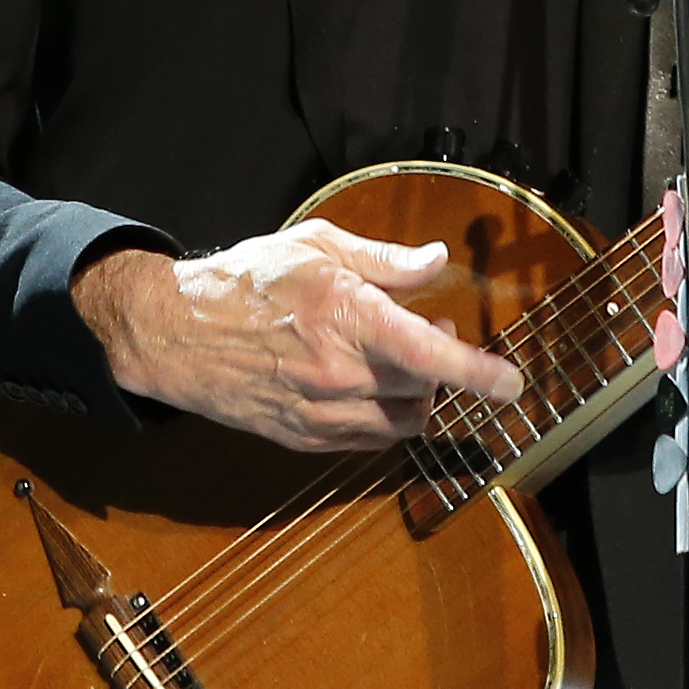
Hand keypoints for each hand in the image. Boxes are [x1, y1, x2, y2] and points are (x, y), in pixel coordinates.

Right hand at [74, 223, 524, 452]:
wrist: (176, 334)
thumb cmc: (245, 282)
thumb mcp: (316, 246)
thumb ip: (383, 260)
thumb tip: (435, 262)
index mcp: (346, 317)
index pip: (430, 356)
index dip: (479, 374)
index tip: (512, 384)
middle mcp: (339, 374)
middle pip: (425, 393)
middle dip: (445, 371)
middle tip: (437, 338)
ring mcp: (321, 414)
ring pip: (402, 424)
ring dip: (417, 398)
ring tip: (401, 363)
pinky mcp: (305, 440)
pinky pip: (368, 442)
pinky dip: (383, 419)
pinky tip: (369, 388)